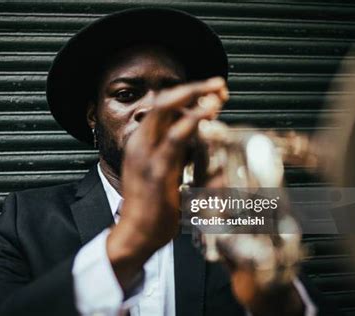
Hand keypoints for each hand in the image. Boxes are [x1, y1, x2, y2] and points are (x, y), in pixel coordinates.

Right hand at [106, 77, 228, 288]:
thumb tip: (201, 137)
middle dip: (193, 88)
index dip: (188, 95)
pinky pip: (175, 139)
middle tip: (218, 85)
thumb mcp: (164, 170)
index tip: (213, 93)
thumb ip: (179, 152)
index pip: (163, 107)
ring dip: (195, 100)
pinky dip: (193, 122)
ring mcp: (146, 155)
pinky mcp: (157, 170)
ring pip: (167, 112)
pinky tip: (208, 116)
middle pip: (163, 101)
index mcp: (141, 142)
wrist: (136, 233)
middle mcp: (141, 143)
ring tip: (217, 95)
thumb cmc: (151, 205)